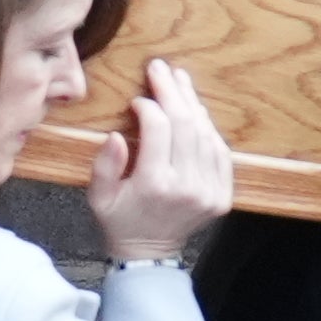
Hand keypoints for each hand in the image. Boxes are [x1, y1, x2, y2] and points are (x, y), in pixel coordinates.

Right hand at [84, 60, 235, 263]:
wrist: (149, 253)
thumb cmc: (119, 220)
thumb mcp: (98, 196)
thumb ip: (105, 164)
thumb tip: (117, 133)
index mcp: (154, 184)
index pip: (158, 128)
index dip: (148, 106)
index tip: (138, 100)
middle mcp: (186, 186)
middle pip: (185, 124)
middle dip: (172, 91)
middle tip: (161, 68)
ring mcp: (209, 191)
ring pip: (206, 134)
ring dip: (193, 104)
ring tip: (180, 82)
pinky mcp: (222, 195)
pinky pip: (221, 152)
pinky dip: (209, 128)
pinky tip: (197, 112)